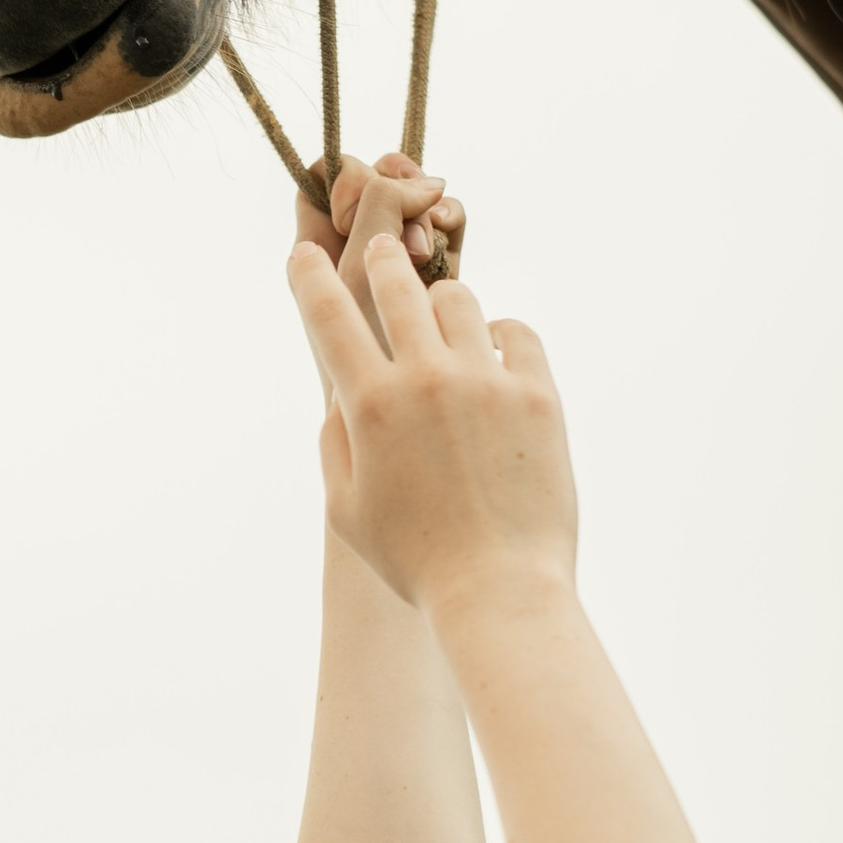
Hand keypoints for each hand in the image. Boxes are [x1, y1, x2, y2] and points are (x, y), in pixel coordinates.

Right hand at [286, 230, 576, 618]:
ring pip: (459, 300)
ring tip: (441, 321)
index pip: (329, 317)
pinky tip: (492, 352)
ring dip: (442, 303)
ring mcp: (487, 382)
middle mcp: (427, 379)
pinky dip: (500, 335)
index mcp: (371, 406)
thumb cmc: (416, 561)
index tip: (303, 254)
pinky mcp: (538, 394)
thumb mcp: (347, 510)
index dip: (309, 277)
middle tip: (380, 250)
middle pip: (397, 284)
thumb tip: (342, 397)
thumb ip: (334, 444)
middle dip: (381, 258)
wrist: (501, 591)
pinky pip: (517, 333)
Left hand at [293, 153, 464, 364]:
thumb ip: (379, 209)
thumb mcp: (359, 274)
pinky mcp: (441, 270)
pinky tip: (448, 237)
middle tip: (401, 234)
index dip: (342, 180)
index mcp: (316, 250)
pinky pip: (446, 221)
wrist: (414, 429)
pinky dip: (449, 219)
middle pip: (374, 177)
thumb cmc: (368, 360)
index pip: (320, 181)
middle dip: (396, 186)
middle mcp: (354, 246)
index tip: (353, 218)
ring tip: (426, 247)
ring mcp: (398, 256)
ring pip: (414, 195)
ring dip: (425, 203)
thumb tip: (425, 182)